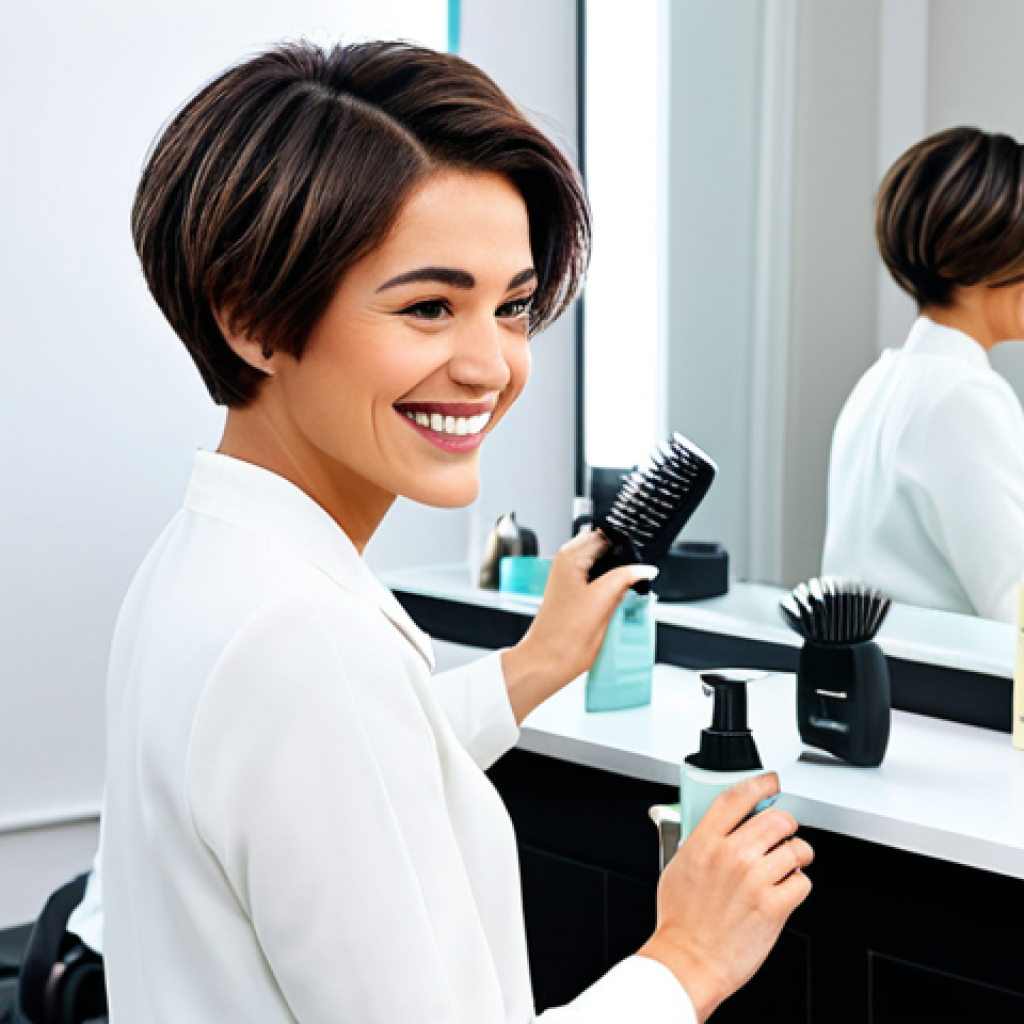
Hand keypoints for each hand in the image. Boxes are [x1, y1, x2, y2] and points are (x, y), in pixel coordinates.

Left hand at [500, 529, 656, 722]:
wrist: (546, 662)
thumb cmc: (564, 638)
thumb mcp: (602, 601)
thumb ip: (625, 578)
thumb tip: (645, 568)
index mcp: (570, 557)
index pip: (606, 535)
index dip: (625, 546)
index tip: (640, 560)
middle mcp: (566, 563)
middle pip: (604, 548)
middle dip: (622, 560)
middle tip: (635, 578)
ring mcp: (568, 578)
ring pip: (602, 564)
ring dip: (615, 574)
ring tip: (622, 593)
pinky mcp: (571, 593)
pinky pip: (596, 579)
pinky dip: (608, 586)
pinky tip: (612, 602)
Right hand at [638, 773, 813, 1021]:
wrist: (689, 961)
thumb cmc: (680, 920)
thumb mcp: (678, 866)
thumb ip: (698, 841)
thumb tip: (715, 827)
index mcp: (705, 841)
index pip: (738, 797)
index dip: (760, 784)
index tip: (770, 783)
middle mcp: (732, 855)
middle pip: (776, 819)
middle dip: (785, 824)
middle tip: (782, 832)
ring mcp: (755, 879)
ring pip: (796, 848)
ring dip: (796, 854)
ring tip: (787, 864)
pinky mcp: (775, 905)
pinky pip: (803, 882)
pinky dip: (797, 885)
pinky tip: (784, 891)